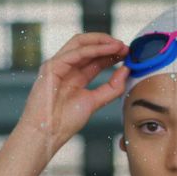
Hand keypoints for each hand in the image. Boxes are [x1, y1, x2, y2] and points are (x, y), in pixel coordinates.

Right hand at [17, 32, 129, 152]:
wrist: (47, 133)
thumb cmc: (65, 122)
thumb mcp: (95, 101)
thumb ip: (112, 87)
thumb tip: (126, 70)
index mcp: (75, 76)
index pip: (95, 58)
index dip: (112, 54)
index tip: (129, 54)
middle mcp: (66, 68)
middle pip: (88, 47)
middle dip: (108, 44)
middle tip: (126, 47)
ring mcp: (57, 65)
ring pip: (80, 43)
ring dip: (102, 42)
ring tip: (120, 45)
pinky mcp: (52, 66)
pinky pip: (75, 52)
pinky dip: (94, 49)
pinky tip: (109, 50)